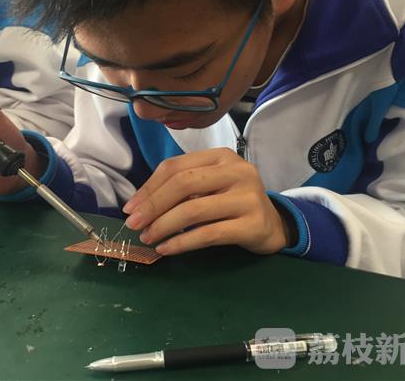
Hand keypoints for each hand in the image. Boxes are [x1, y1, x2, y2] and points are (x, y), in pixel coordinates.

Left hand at [122, 148, 296, 255]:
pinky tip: (167, 249)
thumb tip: (140, 204)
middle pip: (183, 184)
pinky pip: (208, 234)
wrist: (274, 225)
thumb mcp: (211, 185)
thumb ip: (184, 187)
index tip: (131, 207)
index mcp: (221, 156)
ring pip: (194, 210)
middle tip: (134, 224)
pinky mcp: (253, 224)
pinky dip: (182, 242)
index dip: (149, 187)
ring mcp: (248, 197)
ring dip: (163, 226)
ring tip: (148, 238)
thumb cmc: (234, 202)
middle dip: (152, 205)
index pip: (176, 167)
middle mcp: (237, 171)